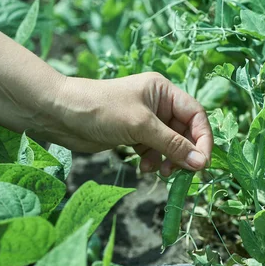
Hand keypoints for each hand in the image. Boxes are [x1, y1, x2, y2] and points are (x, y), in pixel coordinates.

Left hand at [58, 72, 212, 175]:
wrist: (61, 114)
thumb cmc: (102, 110)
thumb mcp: (142, 126)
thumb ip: (173, 145)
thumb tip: (201, 163)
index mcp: (164, 92)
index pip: (196, 115)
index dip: (203, 139)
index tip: (202, 163)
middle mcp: (159, 104)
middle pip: (185, 132)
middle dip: (183, 153)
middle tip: (180, 173)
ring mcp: (146, 120)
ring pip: (170, 144)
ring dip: (168, 160)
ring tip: (160, 172)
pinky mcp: (134, 134)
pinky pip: (154, 150)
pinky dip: (153, 161)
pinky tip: (144, 168)